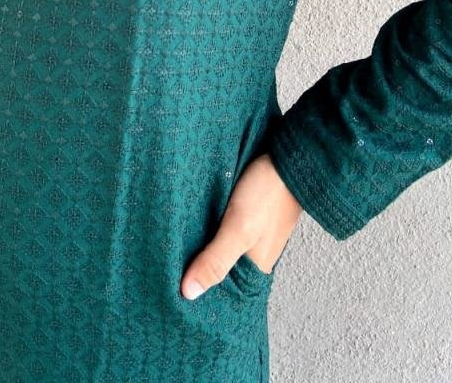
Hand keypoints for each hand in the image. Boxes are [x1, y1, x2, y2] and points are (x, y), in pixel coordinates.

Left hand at [181, 153, 301, 298]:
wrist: (287, 158)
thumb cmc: (268, 193)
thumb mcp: (239, 230)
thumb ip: (216, 260)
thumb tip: (189, 293)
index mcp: (254, 269)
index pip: (221, 291)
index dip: (198, 290)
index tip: (170, 288)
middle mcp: (252, 255)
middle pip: (217, 268)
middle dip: (195, 267)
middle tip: (164, 265)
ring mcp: (247, 234)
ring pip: (216, 247)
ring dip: (199, 245)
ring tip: (171, 244)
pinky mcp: (243, 215)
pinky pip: (220, 228)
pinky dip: (207, 227)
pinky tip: (191, 222)